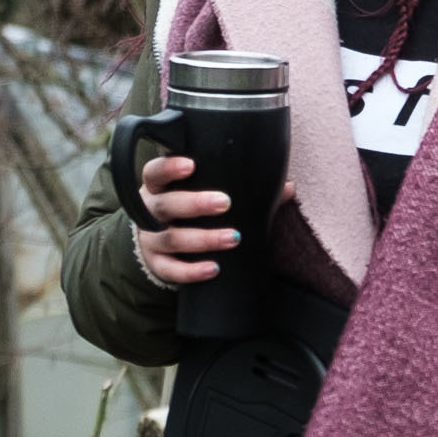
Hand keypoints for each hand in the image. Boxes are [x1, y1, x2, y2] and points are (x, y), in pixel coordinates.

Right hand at [132, 155, 253, 288]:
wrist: (163, 246)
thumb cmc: (190, 213)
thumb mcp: (205, 195)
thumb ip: (241, 188)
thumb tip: (287, 187)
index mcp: (159, 187)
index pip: (155, 172)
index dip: (169, 168)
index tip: (191, 165)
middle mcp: (150, 211)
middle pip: (166, 205)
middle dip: (195, 203)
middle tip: (224, 203)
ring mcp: (150, 239)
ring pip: (171, 239)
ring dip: (203, 239)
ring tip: (233, 238)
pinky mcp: (156, 265)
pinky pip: (170, 270)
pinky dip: (192, 271)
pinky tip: (214, 269)